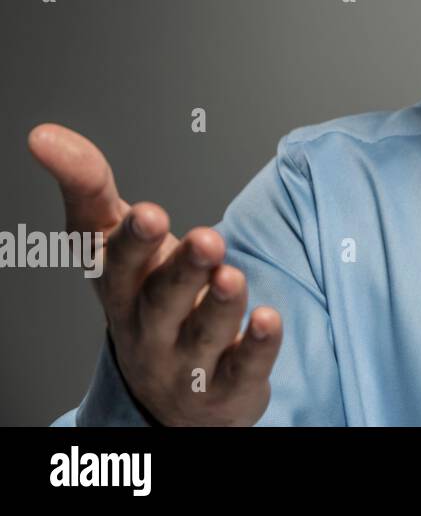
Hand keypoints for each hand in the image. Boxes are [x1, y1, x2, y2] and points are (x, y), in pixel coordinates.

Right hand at [27, 123, 282, 424]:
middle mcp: (149, 325)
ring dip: (220, 303)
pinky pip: (241, 367)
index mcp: (121, 286)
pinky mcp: (226, 385)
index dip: (131, 239)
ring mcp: (186, 360)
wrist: (172, 394)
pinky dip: (255, 345)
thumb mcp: (113, 244)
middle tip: (207, 237)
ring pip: (203, 332)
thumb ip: (88, 187)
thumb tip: (43, 135)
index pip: (116, 262)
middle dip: (182, 269)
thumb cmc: (145, 296)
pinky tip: (268, 319)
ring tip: (233, 274)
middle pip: (162, 298)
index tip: (148, 211)